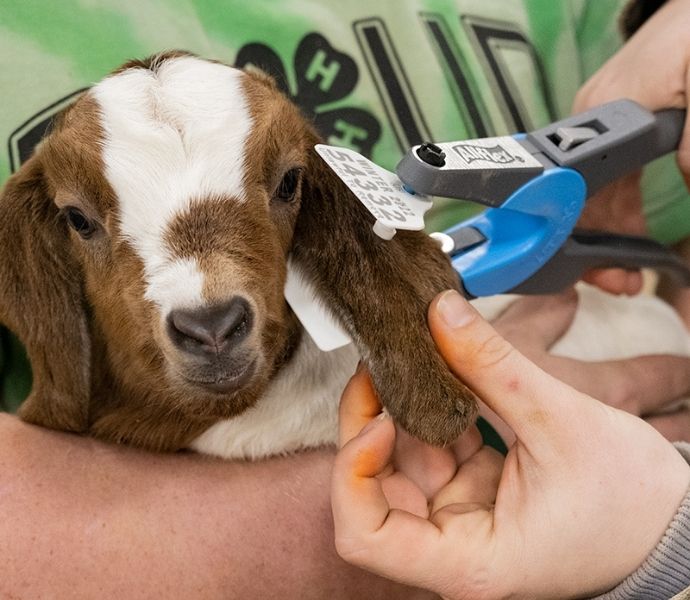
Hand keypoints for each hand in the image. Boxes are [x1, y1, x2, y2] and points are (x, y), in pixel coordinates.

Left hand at [332, 290, 689, 599]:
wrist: (674, 526)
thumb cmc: (634, 505)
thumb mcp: (562, 424)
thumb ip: (493, 365)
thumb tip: (441, 311)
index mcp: (468, 562)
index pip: (364, 536)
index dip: (352, 474)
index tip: (378, 420)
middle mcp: (453, 546)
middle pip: (371, 491)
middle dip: (367, 425)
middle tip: (378, 368)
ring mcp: (460, 517)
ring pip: (399, 463)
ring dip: (397, 409)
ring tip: (407, 358)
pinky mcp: (473, 491)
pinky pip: (433, 449)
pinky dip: (431, 409)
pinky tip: (436, 372)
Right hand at [573, 0, 689, 293]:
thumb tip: (687, 200)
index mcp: (601, 116)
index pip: (578, 193)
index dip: (586, 238)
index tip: (601, 273)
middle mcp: (587, 122)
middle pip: (579, 200)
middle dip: (597, 248)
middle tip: (623, 282)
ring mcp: (595, 122)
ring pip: (591, 194)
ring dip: (607, 235)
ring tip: (628, 268)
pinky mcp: (611, 121)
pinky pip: (606, 178)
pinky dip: (617, 211)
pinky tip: (632, 231)